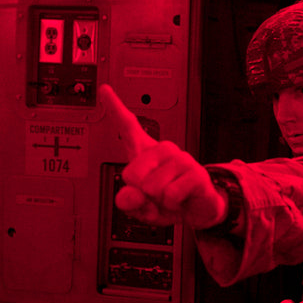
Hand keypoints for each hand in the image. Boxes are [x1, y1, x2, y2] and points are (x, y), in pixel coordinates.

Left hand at [102, 84, 227, 227]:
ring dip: (158, 200)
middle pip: (132, 173)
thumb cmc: (168, 203)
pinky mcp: (197, 173)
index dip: (114, 107)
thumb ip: (128, 201)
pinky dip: (171, 204)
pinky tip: (180, 199)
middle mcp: (163, 150)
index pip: (128, 126)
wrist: (198, 213)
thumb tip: (131, 194)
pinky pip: (170, 194)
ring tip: (169, 196)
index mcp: (146, 153)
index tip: (104, 90)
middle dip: (140, 192)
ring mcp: (181, 159)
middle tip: (155, 194)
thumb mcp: (141, 207)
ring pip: (152, 186)